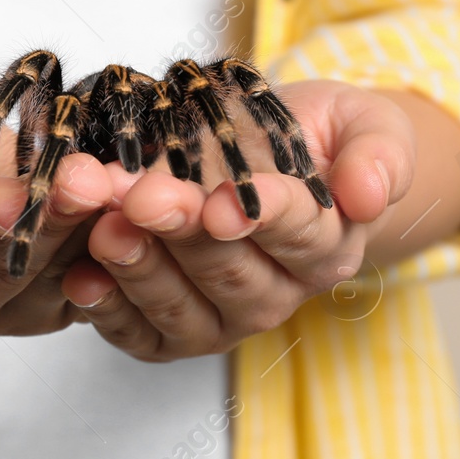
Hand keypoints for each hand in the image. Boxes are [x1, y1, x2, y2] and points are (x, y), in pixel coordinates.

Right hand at [0, 76, 112, 345]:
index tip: (3, 197)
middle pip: (2, 266)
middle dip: (51, 221)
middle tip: (93, 179)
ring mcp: (2, 313)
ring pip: (58, 276)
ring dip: (101, 234)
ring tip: (136, 189)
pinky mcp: (55, 305)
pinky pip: (96, 279)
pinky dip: (126, 243)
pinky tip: (153, 204)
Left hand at [60, 80, 422, 361]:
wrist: (259, 154)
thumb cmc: (311, 137)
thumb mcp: (366, 123)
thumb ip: (379, 154)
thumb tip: (370, 195)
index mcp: (328, 247)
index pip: (299, 234)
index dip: (260, 216)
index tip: (225, 202)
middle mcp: (276, 293)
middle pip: (229, 271)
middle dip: (181, 232)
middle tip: (142, 199)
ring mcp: (220, 319)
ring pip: (180, 308)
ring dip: (137, 267)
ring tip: (104, 225)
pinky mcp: (167, 333)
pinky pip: (138, 335)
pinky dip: (106, 310)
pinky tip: (80, 278)